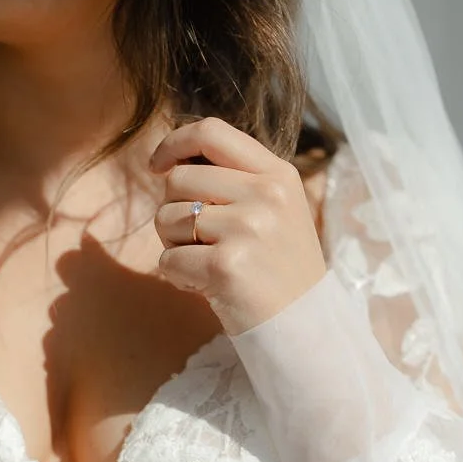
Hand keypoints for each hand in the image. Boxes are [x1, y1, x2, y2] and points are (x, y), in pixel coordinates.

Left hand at [150, 116, 327, 335]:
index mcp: (277, 175)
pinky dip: (178, 276)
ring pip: (166, 218)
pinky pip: (167, 259)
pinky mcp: (226, 266)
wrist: (305, 329)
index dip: (174, 143)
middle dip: (173, 211)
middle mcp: (266, 195)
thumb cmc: (277, 270)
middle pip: (178, 180)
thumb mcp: (274, 211)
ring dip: (174, 245)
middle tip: (199, 242)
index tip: (157, 165)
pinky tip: (208, 287)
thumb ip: (233, 181)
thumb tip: (171, 162)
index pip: (211, 132)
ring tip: (208, 264)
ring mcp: (248, 229)